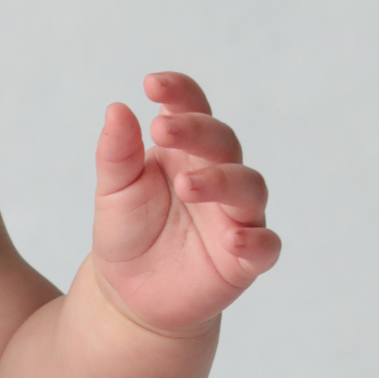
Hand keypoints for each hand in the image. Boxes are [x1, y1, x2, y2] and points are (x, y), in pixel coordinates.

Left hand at [89, 73, 279, 334]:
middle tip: (163, 130)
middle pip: (224, 143)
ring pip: (249, 188)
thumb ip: (117, 153)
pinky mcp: (244, 259)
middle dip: (198, 132)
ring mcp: (235, 217)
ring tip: (186, 185)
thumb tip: (117, 108)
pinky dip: (254, 240)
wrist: (128, 293)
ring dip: (222, 181)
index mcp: (186, 152)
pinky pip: (264, 245)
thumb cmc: (128, 231)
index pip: (192, 111)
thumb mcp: (114, 191)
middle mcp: (218, 177)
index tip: (152, 84)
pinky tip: (232, 238)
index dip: (179, 93)